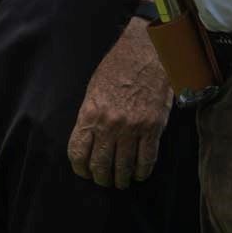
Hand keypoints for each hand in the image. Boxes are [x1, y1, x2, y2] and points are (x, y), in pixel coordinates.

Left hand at [68, 18, 172, 188]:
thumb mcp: (93, 88)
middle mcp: (110, 124)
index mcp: (90, 113)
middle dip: (100, 177)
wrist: (146, 52)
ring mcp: (133, 128)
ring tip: (120, 181)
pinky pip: (147, 159)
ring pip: (123, 167)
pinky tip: (139, 174)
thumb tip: (88, 141)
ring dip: (120, 179)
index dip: (80, 168)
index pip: (78, 153)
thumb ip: (90, 116)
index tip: (84, 171)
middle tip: (103, 180)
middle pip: (100, 165)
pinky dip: (142, 172)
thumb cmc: (117, 67)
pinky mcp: (153, 128)